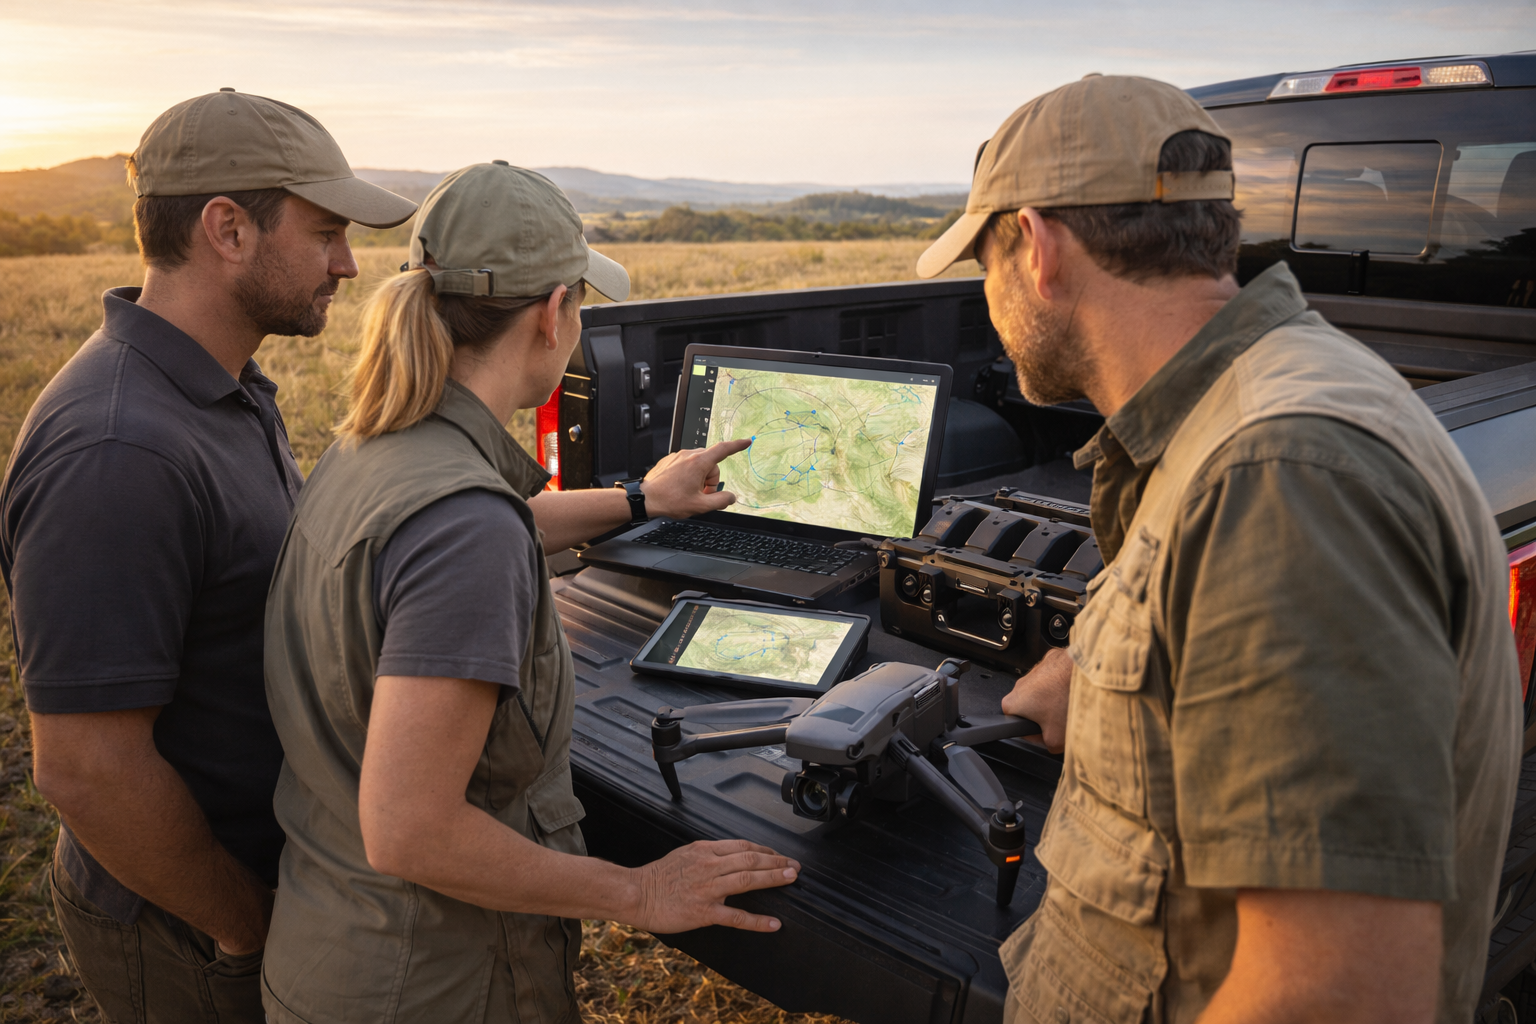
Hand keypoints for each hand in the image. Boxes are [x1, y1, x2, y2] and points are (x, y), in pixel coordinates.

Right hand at [630, 839, 799, 933]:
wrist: (636, 893)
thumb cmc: (659, 876)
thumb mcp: (686, 854)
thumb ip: (710, 854)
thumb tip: (733, 855)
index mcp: (705, 850)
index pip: (743, 846)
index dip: (766, 850)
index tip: (779, 855)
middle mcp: (709, 866)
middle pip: (750, 860)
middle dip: (776, 861)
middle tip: (794, 866)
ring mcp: (707, 889)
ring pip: (747, 881)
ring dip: (772, 878)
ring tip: (790, 879)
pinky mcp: (704, 912)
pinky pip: (735, 917)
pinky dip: (757, 920)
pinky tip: (773, 923)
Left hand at [640, 438, 751, 518]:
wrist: (645, 498)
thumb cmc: (669, 501)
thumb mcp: (700, 506)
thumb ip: (720, 501)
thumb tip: (731, 497)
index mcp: (698, 463)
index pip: (723, 449)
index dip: (737, 445)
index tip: (746, 442)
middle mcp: (688, 455)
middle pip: (711, 464)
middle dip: (711, 480)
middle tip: (702, 494)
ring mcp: (678, 456)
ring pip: (699, 464)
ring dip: (700, 478)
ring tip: (689, 492)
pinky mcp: (670, 460)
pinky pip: (687, 464)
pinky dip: (689, 475)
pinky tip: (680, 487)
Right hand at [1001, 647, 1071, 752]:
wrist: (1083, 672)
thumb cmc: (1065, 699)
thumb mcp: (1056, 738)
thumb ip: (1047, 746)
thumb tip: (1050, 745)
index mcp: (1012, 704)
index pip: (1018, 726)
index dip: (1036, 734)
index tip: (1048, 734)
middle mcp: (1018, 685)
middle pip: (1031, 709)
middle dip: (1047, 716)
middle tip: (1062, 720)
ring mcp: (1034, 670)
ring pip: (1045, 693)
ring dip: (1057, 700)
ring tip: (1070, 704)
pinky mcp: (1050, 660)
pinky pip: (1056, 678)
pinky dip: (1064, 684)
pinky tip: (1074, 691)